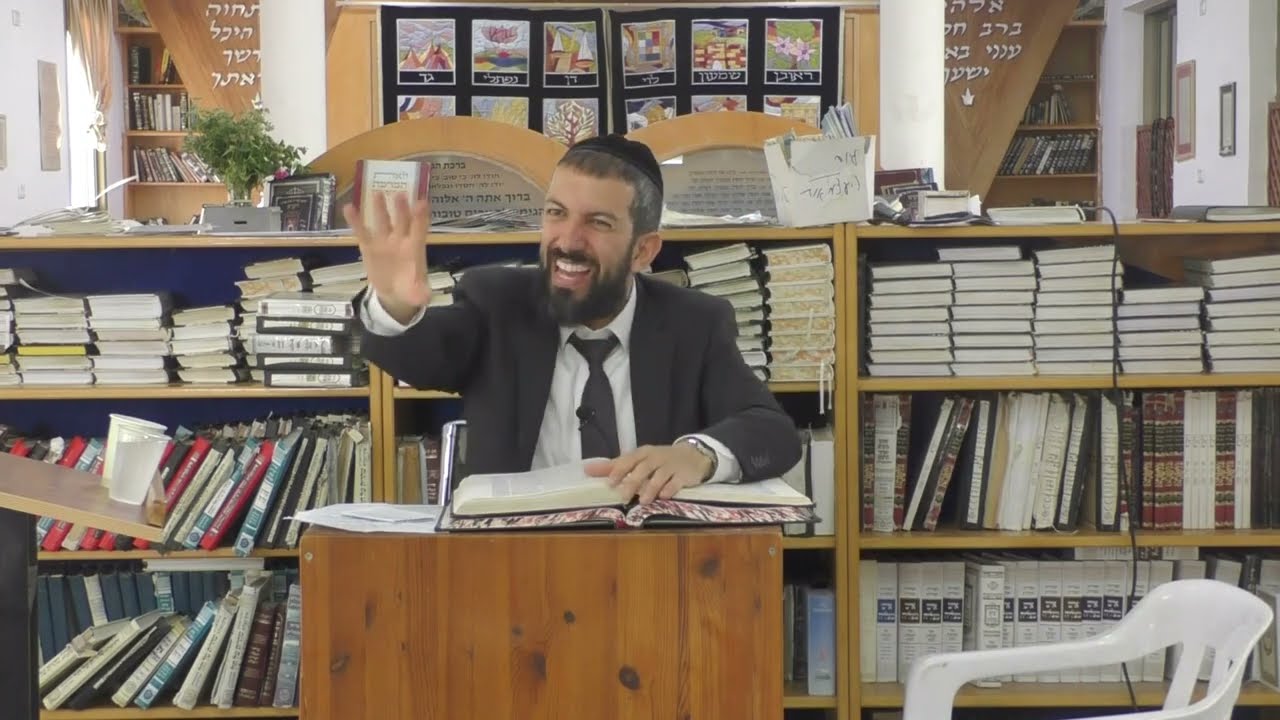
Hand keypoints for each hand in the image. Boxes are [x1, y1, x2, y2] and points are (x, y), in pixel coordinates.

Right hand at [343, 191, 430, 324]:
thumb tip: (424, 299)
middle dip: (401, 208)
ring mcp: (384, 242)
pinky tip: (349, 208)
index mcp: (415, 249)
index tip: (422, 203)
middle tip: (400, 194)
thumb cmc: (410, 289)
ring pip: (382, 222)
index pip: (419, 230)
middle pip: (402, 221)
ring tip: (377, 193)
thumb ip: (421, 294)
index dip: (421, 217)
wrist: (394, 294)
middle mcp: (400, 241)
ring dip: (380, 208)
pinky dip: (356, 221)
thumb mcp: (417, 294)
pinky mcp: (369, 247)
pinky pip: (362, 232)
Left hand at [585, 444, 712, 504]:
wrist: (693, 456)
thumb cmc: (660, 460)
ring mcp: (670, 466)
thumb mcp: (638, 460)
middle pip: (643, 468)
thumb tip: (587, 470)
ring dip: (650, 488)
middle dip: (633, 482)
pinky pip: (676, 481)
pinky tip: (664, 496)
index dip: (619, 471)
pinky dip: (670, 489)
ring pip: (659, 476)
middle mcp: (656, 458)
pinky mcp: (684, 474)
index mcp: (643, 453)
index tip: (610, 483)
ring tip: (642, 501)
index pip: (628, 460)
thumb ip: (614, 467)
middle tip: (623, 496)